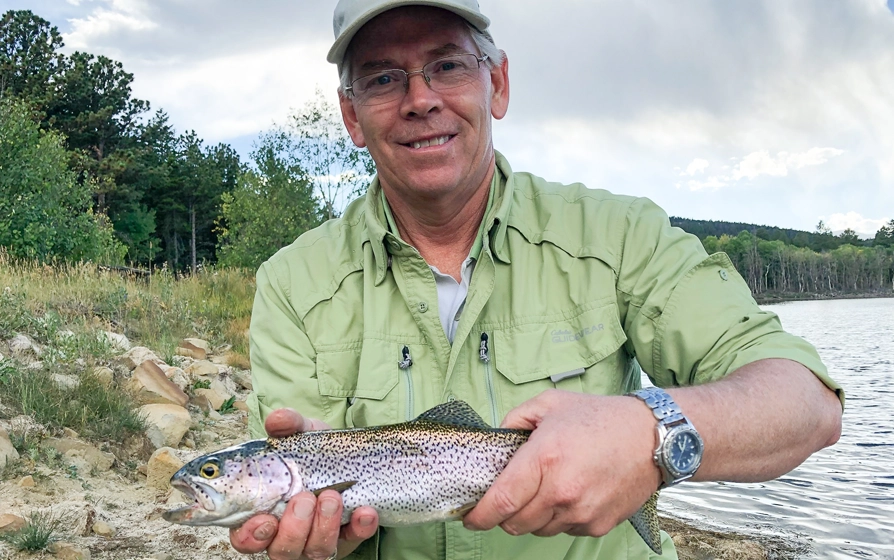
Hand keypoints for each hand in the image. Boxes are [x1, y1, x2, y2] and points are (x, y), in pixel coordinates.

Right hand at [229, 408, 379, 558]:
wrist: (349, 456)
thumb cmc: (312, 452)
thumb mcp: (301, 434)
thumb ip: (288, 425)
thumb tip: (277, 420)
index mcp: (263, 513)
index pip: (246, 538)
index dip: (251, 535)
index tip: (264, 520)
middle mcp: (287, 534)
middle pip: (282, 550)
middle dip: (294, 528)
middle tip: (305, 498)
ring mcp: (317, 541)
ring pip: (315, 551)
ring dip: (324, 527)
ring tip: (333, 497)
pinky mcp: (348, 539)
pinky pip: (353, 541)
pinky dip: (359, 528)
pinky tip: (365, 512)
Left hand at [463, 390, 660, 537]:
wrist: (652, 437)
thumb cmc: (601, 418)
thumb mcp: (550, 404)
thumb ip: (514, 419)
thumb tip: (495, 440)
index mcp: (544, 458)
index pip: (500, 501)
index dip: (479, 515)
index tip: (469, 516)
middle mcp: (561, 490)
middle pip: (514, 522)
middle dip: (504, 514)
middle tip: (509, 496)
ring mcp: (581, 512)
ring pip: (538, 529)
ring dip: (533, 515)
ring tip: (547, 487)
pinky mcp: (598, 525)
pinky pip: (564, 530)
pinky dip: (559, 517)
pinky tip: (569, 493)